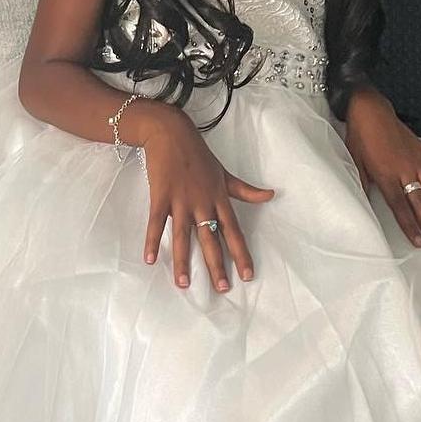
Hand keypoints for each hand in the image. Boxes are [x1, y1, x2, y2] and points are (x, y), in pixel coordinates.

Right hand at [139, 110, 274, 291]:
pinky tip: (149, 259)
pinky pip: (156, 223)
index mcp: (219, 199)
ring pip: (183, 236)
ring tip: (184, 284)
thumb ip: (245, 190)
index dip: (241, 253)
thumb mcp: (225, 173)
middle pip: (211, 238)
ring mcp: (181, 200)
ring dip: (183, 261)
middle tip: (222, 288)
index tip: (248, 274)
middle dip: (217, 264)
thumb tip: (271, 195)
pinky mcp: (161, 196)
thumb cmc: (199, 155)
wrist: (171, 133)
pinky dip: (152, 240)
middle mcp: (202, 203)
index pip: (233, 231)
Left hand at [342, 86, 420, 250]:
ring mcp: (417, 162)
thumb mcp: (355, 162)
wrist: (370, 111)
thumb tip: (363, 202)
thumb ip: (362, 183)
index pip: (400, 208)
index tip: (419, 243)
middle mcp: (405, 172)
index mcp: (386, 177)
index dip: (410, 227)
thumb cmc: (360, 137)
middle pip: (420, 204)